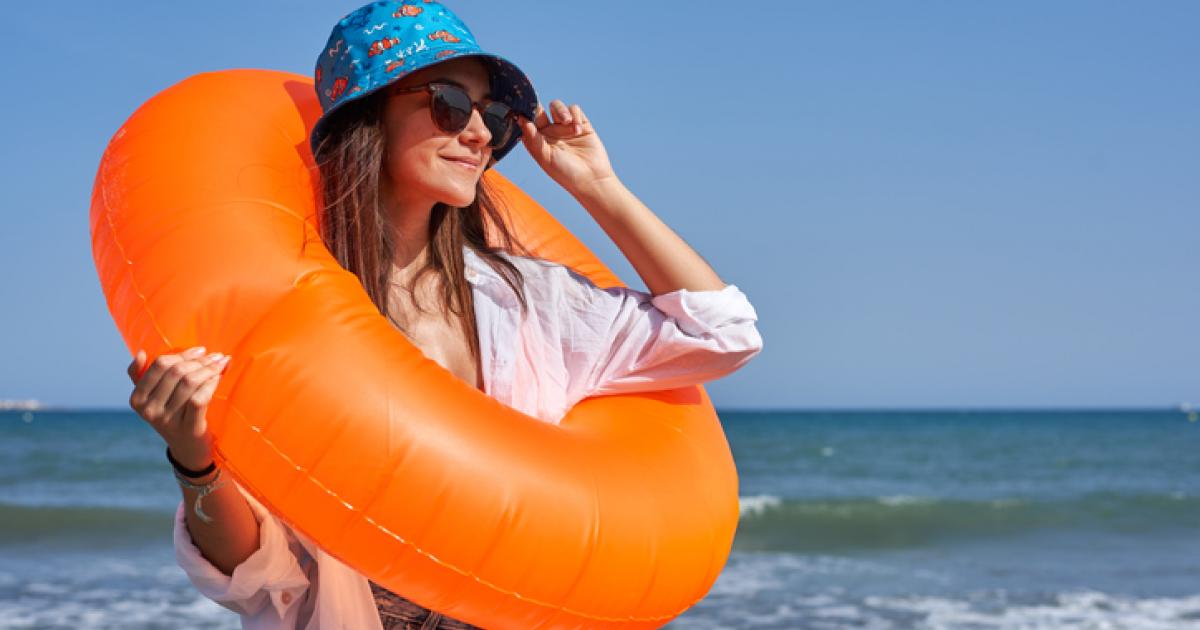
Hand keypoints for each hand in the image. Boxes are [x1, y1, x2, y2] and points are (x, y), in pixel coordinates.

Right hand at [127, 346, 231, 469]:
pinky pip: (199, 398)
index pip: (160, 365)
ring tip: (220, 364)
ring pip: (189, 383)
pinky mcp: (189, 429)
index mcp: (137, 399)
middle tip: (215, 357)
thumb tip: (142, 354)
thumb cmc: (174, 416)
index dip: (183, 354)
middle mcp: (149, 410)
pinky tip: (219, 378)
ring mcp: (168, 421)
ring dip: (209, 369)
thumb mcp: (154, 399)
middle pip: (176, 372)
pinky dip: (211, 384)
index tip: (201, 351)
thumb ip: (142, 377)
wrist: (189, 449)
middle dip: (199, 360)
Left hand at [517, 99, 617, 197]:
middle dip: (540, 106)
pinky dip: (575, 115)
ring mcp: (565, 127)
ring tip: (567, 122)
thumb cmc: (565, 172)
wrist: (591, 178)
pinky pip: (574, 109)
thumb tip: (522, 120)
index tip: (521, 108)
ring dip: (561, 110)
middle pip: (540, 110)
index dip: (523, 113)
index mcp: (538, 140)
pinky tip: (578, 129)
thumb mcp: (545, 157)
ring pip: (557, 106)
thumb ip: (532, 138)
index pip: (527, 121)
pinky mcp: (581, 124)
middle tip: (541, 108)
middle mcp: (550, 132)